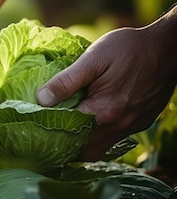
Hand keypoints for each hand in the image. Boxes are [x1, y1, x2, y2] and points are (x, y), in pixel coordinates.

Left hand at [37, 22, 176, 160]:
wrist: (169, 47)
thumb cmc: (130, 49)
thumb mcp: (93, 58)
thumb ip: (66, 81)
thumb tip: (40, 99)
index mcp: (103, 112)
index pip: (68, 135)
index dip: (49, 135)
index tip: (35, 131)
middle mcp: (118, 126)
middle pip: (84, 150)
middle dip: (64, 147)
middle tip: (46, 136)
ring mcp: (132, 126)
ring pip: (100, 148)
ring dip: (82, 144)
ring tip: (64, 131)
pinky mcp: (141, 122)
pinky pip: (114, 138)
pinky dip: (98, 136)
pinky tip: (88, 122)